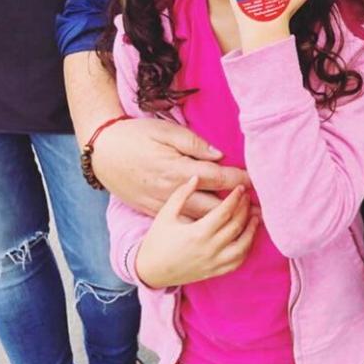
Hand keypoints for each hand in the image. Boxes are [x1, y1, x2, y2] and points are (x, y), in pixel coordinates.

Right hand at [91, 118, 249, 217]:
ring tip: (250, 221)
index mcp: (177, 171)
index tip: (257, 182)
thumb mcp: (165, 131)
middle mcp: (172, 194)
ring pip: (201, 222)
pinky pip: (185, 228)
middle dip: (240, 208)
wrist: (102, 154)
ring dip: (226, 224)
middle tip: (262, 206)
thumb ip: (194, 144)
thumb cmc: (134, 137)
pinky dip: (203, 231)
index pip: (218, 179)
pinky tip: (219, 231)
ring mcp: (163, 207)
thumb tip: (218, 155)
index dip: (240, 181)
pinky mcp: (155, 213)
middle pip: (214, 207)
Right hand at [135, 178, 259, 287]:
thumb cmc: (157, 241)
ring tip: (255, 216)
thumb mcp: (165, 214)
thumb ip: (181, 194)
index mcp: (198, 233)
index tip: (240, 188)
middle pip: (236, 226)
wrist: (150, 271)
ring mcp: (213, 263)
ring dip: (251, 230)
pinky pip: (237, 262)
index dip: (235, 198)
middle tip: (248, 197)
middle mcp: (209, 249)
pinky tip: (248, 237)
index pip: (224, 212)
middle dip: (245, 209)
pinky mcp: (214, 272)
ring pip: (242, 246)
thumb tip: (196, 177)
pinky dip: (246, 248)